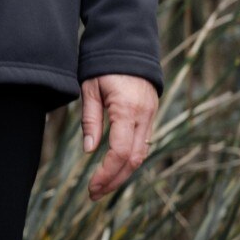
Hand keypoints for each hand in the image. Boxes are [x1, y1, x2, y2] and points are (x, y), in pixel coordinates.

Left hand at [81, 73, 158, 199]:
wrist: (128, 45)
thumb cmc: (104, 65)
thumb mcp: (90, 88)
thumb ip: (90, 120)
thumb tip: (89, 151)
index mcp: (126, 109)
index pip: (120, 152)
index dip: (107, 173)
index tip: (92, 187)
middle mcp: (143, 116)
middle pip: (134, 160)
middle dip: (114, 180)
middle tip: (94, 194)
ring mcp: (151, 116)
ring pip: (141, 155)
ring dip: (123, 174)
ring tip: (102, 186)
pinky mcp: (151, 115)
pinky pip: (143, 144)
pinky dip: (129, 160)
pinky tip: (115, 169)